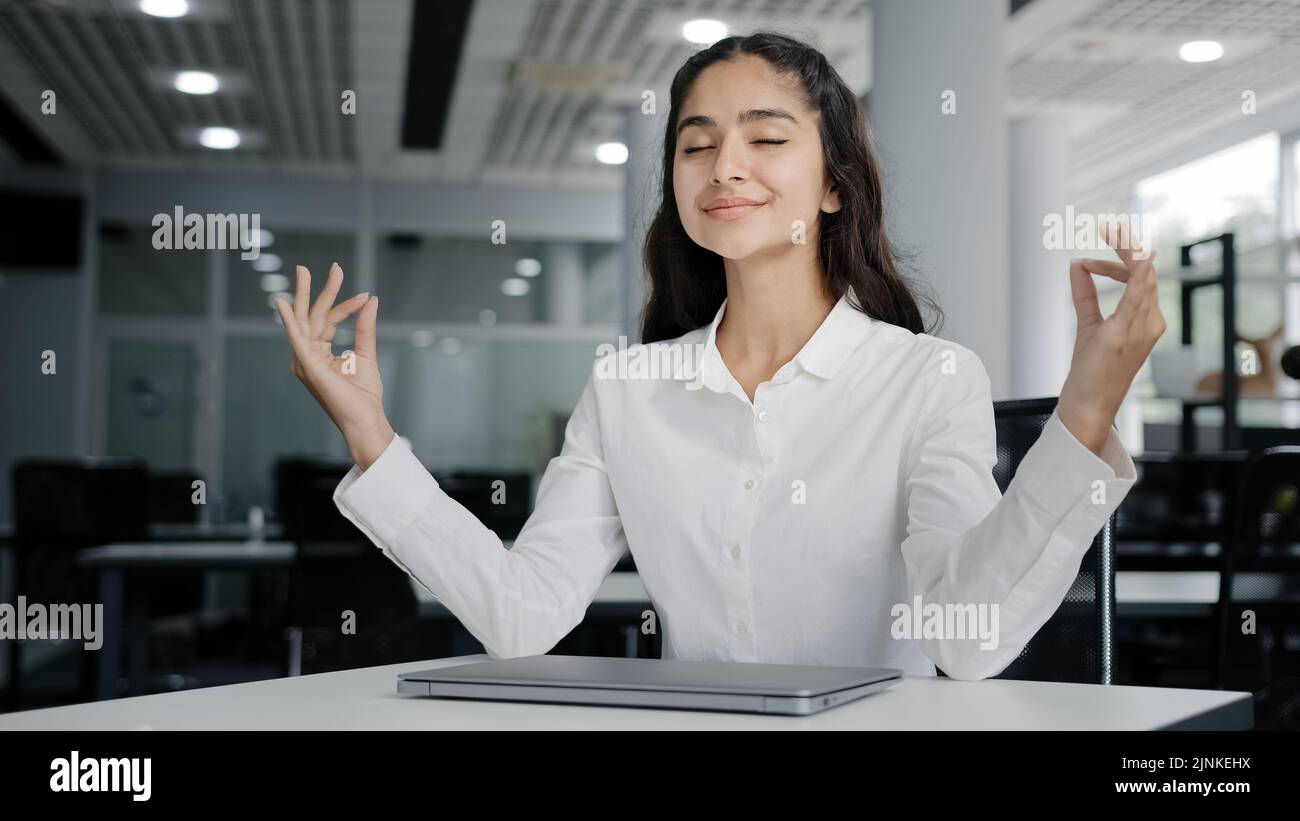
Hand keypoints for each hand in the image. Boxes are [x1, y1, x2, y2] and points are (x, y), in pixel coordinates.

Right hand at [274, 263, 394, 469]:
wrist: (365, 419)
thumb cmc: (364, 395)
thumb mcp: (365, 354)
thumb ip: (364, 327)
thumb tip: (371, 300)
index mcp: (319, 353)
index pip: (327, 321)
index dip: (345, 306)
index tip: (365, 295)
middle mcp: (307, 355)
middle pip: (311, 316)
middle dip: (316, 290)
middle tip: (319, 266)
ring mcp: (305, 361)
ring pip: (302, 320)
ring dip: (303, 295)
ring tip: (303, 271)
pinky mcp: (308, 366)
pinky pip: (295, 338)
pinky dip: (288, 320)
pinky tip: (283, 303)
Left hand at [1058, 219, 1166, 454]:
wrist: (1088, 404)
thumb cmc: (1092, 370)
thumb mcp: (1089, 325)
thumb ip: (1084, 295)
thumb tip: (1076, 266)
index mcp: (1146, 320)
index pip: (1141, 277)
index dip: (1123, 257)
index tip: (1102, 244)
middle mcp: (1151, 322)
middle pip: (1145, 272)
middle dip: (1127, 247)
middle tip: (1109, 227)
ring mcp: (1140, 328)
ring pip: (1143, 278)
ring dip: (1128, 251)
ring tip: (1113, 230)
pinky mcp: (1122, 334)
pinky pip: (1138, 298)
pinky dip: (1138, 275)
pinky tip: (1137, 257)